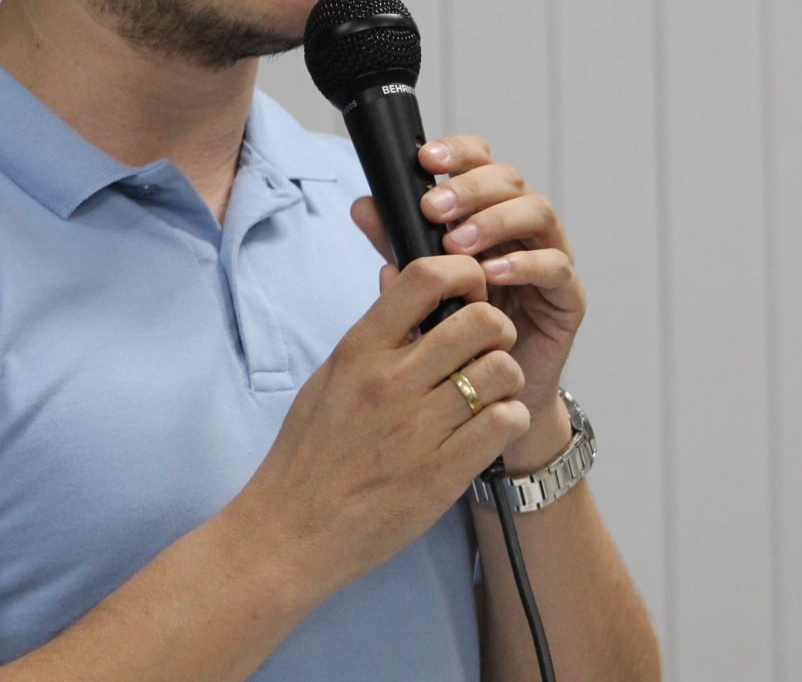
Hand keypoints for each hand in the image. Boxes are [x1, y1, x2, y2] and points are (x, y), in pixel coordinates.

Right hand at [231, 253, 529, 598]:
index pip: (425, 278)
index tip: (470, 287)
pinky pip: (505, 422)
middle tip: (488, 347)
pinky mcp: (443, 474)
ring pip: (502, 369)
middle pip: (480, 320)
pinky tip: (491, 427)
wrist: (292, 529)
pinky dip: (509, 419)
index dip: (464, 272)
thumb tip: (402, 286)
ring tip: (490, 392)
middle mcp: (391, 382)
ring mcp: (418, 428)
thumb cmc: (309, 453)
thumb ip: (373, 336)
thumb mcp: (330, 377)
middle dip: (497, 328)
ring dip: (507, 377)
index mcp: (360, 350)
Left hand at [351, 136, 585, 465]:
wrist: (484, 399)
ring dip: (496, 221)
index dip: (458, 152)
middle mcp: (523, 227)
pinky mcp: (568, 298)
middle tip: (434, 208)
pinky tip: (492, 274)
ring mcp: (550, 257)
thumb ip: (396, 242)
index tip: (424, 159)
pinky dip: (524, 265)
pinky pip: (557, 268)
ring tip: (458, 243)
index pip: (482, 162)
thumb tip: (362, 206)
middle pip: (511, 180)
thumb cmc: (453, 331)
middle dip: (471, 187)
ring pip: (539, 213)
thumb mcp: (418, 281)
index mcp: (488, 212)